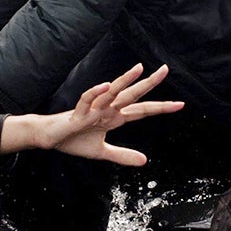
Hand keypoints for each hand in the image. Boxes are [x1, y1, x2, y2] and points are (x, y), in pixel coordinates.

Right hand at [43, 63, 183, 165]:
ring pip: (112, 92)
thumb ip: (123, 155)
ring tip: (139, 69)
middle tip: (166, 70)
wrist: (50, 138)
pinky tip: (107, 85)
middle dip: (149, 83)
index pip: (142, 110)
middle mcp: (107, 110)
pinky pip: (87, 100)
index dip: (161, 107)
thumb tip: (144, 161)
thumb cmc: (73, 140)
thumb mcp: (102, 152)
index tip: (180, 104)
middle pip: (132, 95)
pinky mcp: (78, 114)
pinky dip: (96, 92)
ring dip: (125, 81)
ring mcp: (93, 110)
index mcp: (114, 117)